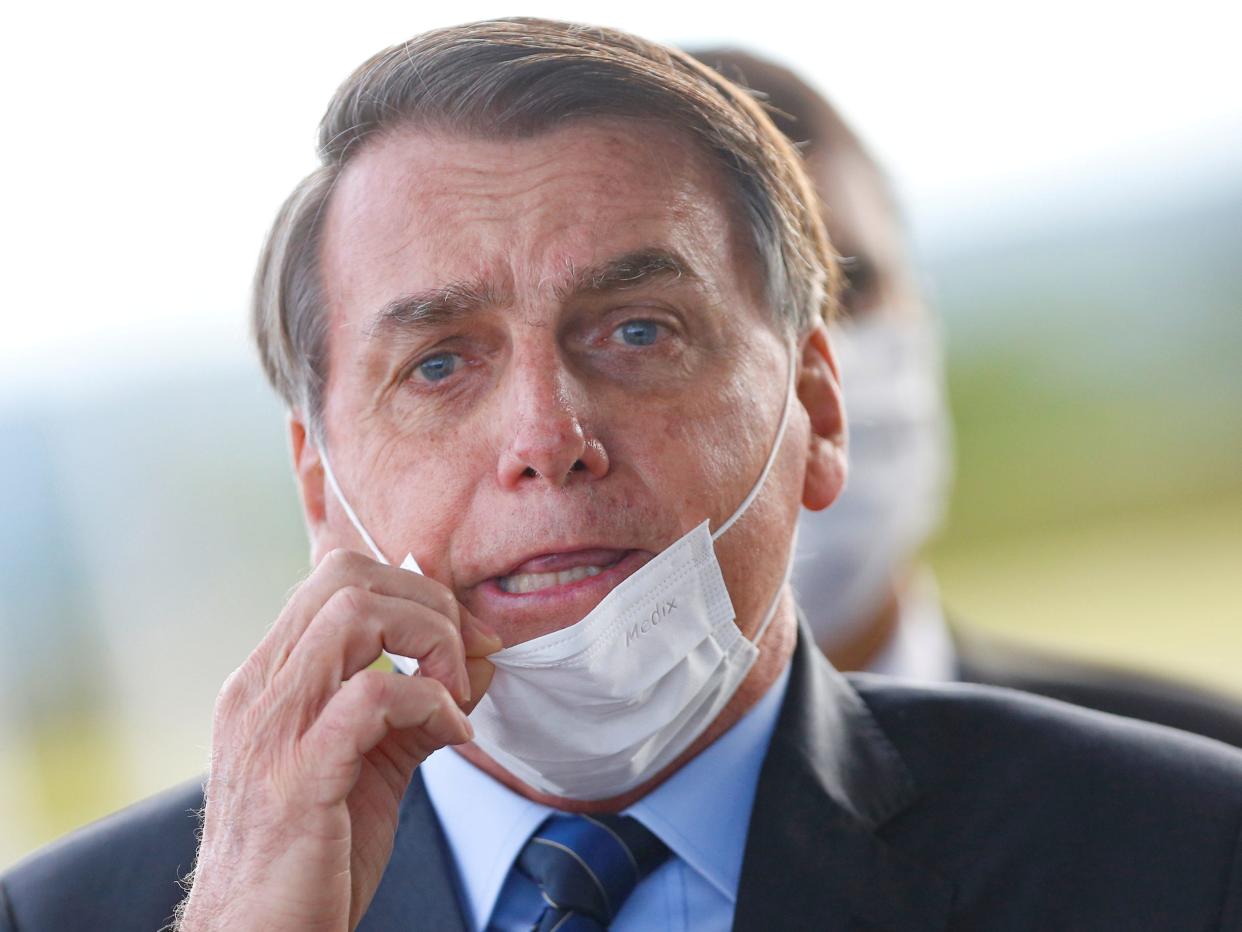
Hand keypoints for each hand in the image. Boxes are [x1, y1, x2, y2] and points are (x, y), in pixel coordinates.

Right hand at [177, 549, 500, 930]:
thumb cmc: (310, 857)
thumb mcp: (369, 765)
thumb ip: (415, 709)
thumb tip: (478, 661)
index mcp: (269, 680)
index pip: (335, 578)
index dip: (412, 589)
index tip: (463, 632)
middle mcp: (260, 690)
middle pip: (346, 577)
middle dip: (426, 601)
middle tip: (469, 652)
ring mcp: (272, 729)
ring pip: (354, 614)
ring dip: (428, 639)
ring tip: (455, 691)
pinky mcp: (299, 776)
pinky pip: (375, 696)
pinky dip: (431, 703)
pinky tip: (453, 735)